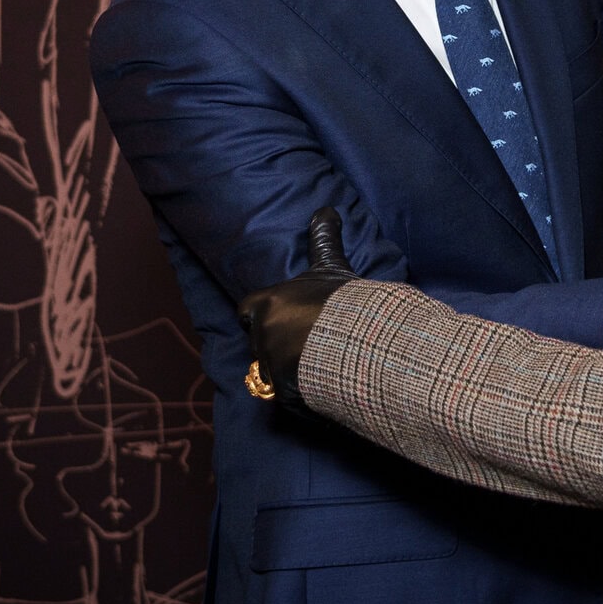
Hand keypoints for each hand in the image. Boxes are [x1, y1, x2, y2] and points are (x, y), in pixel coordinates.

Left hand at [237, 207, 356, 410]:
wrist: (356, 338)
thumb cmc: (342, 300)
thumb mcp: (331, 267)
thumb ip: (324, 240)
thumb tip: (327, 208)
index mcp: (267, 303)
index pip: (246, 309)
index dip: (259, 315)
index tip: (275, 317)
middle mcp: (261, 333)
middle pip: (260, 342)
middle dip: (277, 345)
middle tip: (307, 345)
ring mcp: (270, 365)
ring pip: (272, 371)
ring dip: (289, 371)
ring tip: (320, 367)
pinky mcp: (282, 393)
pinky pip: (287, 395)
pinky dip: (301, 393)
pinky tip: (324, 386)